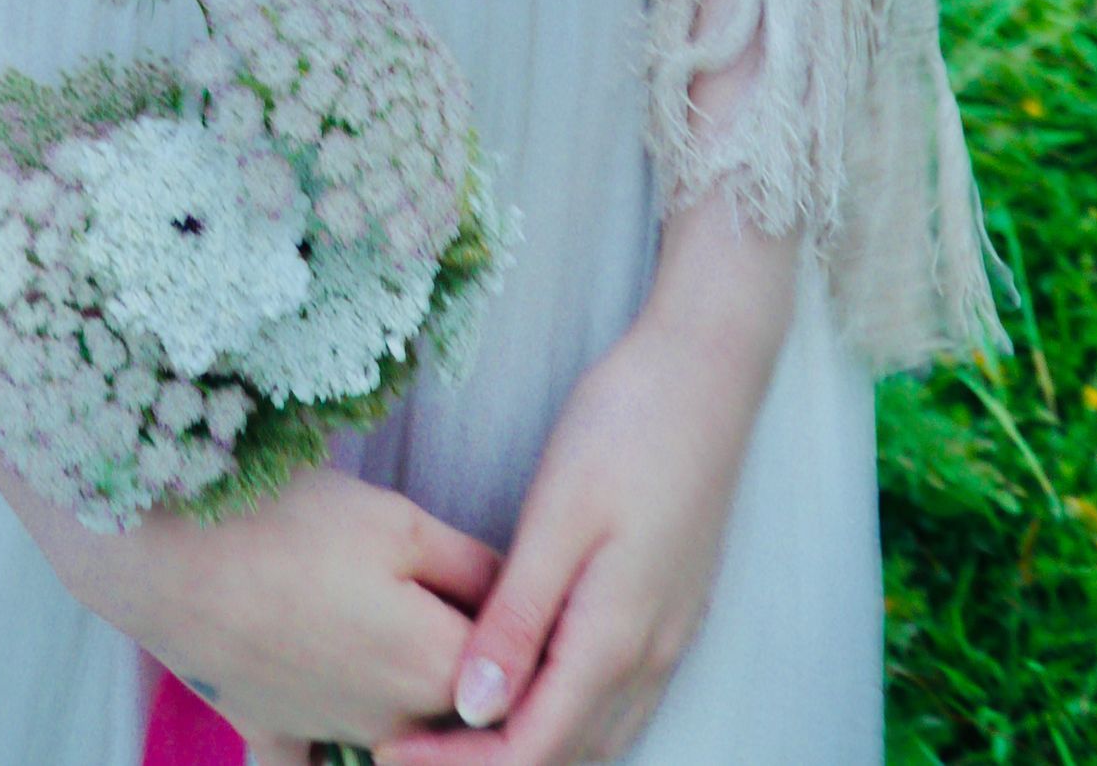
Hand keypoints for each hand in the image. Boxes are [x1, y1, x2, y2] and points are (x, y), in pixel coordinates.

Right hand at [0, 458, 497, 753]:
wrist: (166, 554)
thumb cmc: (288, 523)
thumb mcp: (400, 521)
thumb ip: (475, 567)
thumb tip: (524, 594)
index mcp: (436, 666)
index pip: (512, 667)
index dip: (524, 629)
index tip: (531, 598)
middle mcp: (392, 720)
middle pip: (453, 705)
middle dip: (469, 669)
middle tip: (462, 613)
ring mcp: (329, 733)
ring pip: (393, 730)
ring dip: (406, 699)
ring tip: (384, 627)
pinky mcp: (272, 728)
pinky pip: (310, 760)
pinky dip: (327, 752)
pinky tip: (336, 737)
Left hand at [374, 213, 796, 765]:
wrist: (707, 369)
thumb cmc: (627, 426)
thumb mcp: (557, 516)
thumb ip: (517, 619)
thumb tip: (473, 710)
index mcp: (616, 639)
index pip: (533, 747)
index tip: (390, 754)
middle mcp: (652, 656)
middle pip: (566, 752)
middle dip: (489, 765)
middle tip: (408, 746)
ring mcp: (671, 635)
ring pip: (599, 734)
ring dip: (533, 746)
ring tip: (454, 730)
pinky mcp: (674, 608)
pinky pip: (620, 699)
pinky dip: (569, 716)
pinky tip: (530, 691)